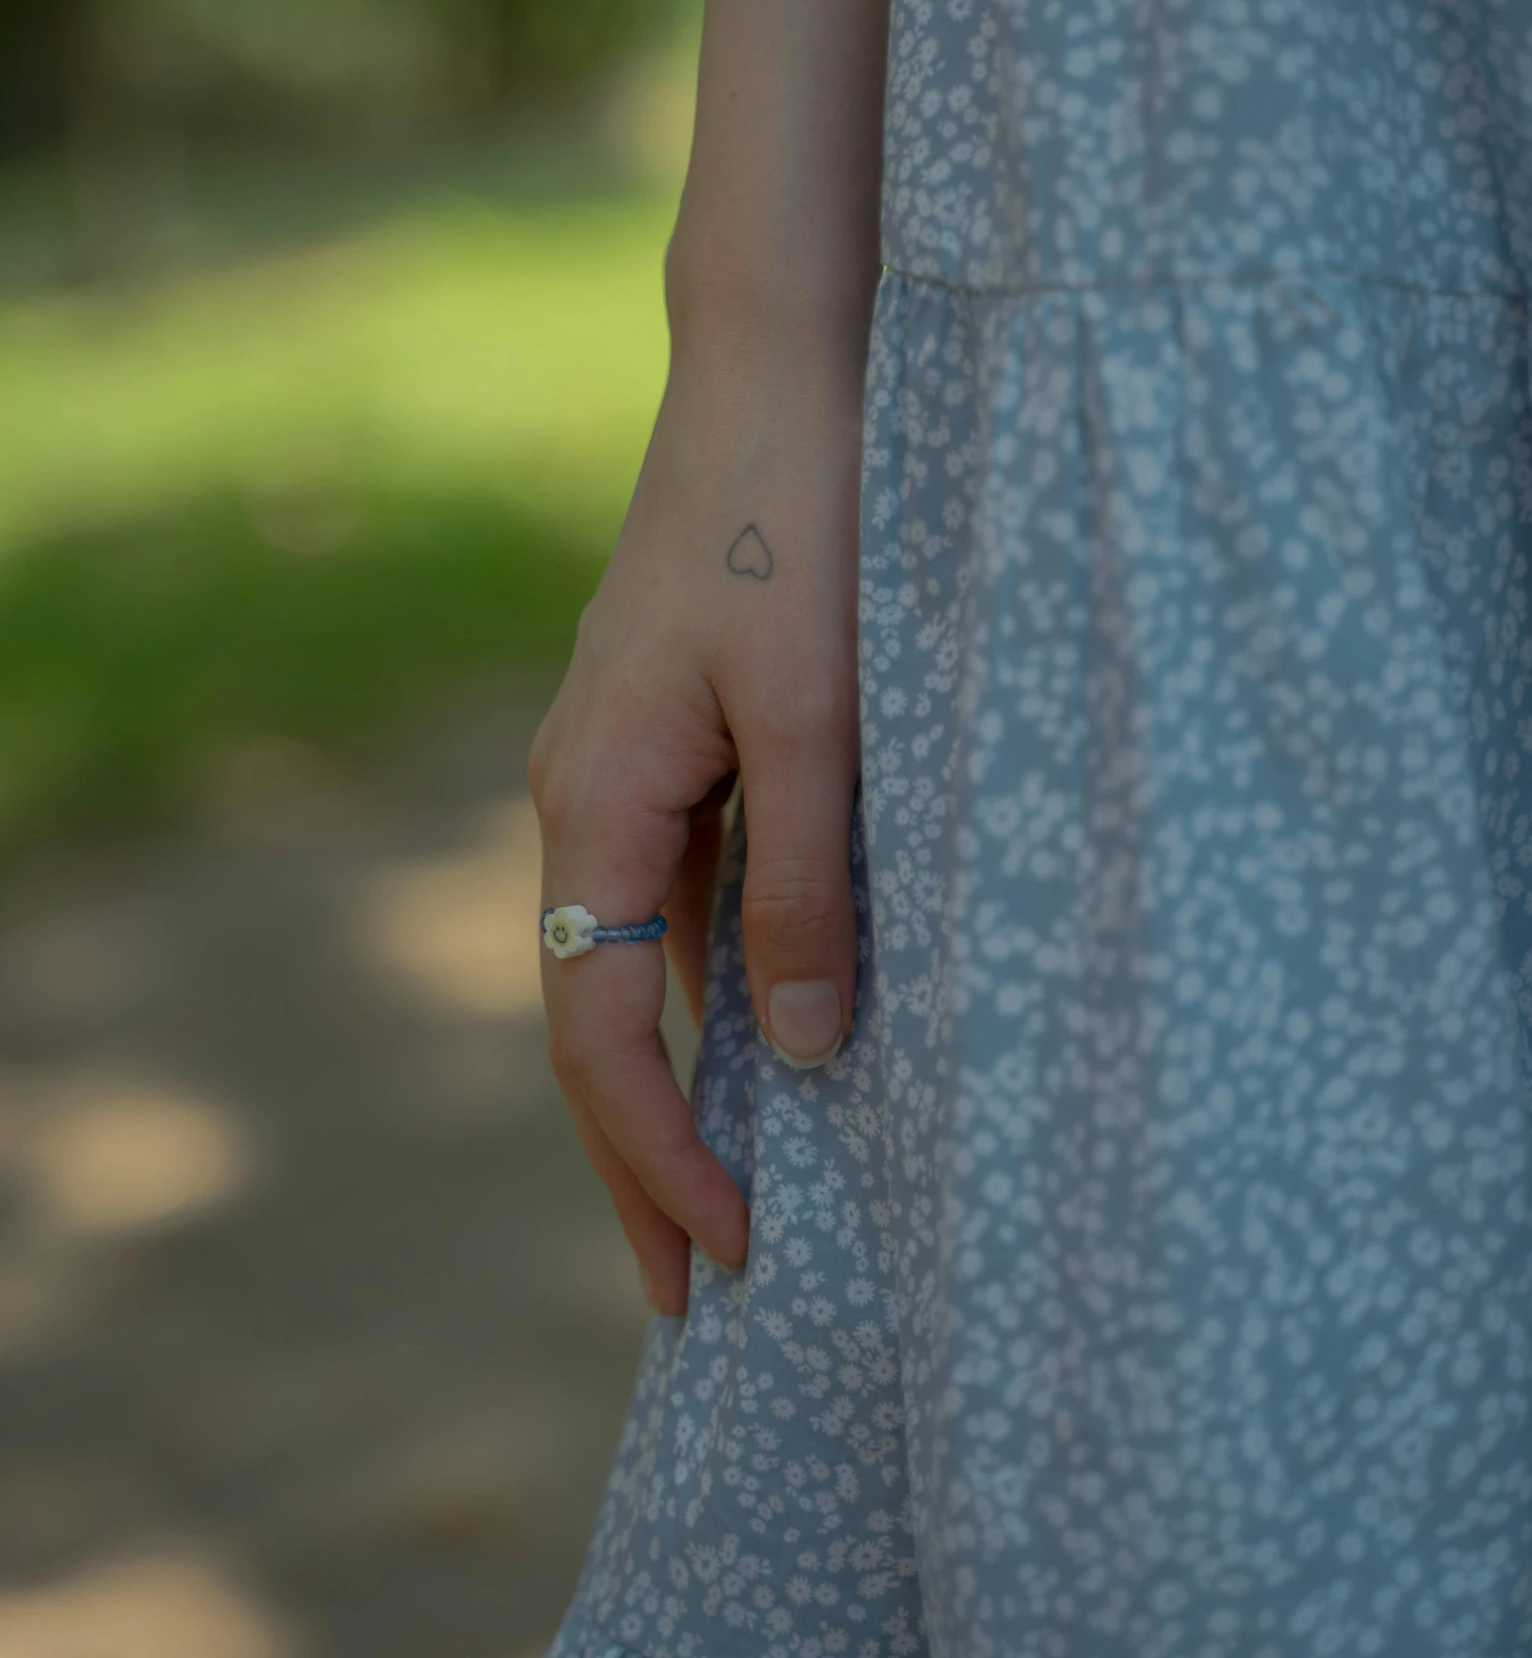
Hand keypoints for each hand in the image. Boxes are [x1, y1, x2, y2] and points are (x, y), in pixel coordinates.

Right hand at [529, 327, 862, 1315]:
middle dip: (643, 1155)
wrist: (781, 366)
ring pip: (634, 957)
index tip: (734, 1257)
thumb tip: (803, 1052)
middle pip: (595, 1013)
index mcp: (593, 801)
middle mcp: (582, 794)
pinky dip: (709, 983)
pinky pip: (675, 892)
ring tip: (731, 1192)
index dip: (659, 1154)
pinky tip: (764, 1030)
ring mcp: (622, 761)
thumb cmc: (803, 525)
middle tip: (694, 1291)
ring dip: (676, 1076)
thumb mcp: (822, 719)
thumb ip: (809, 886)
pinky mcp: (673, 732)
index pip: (596, 1029)